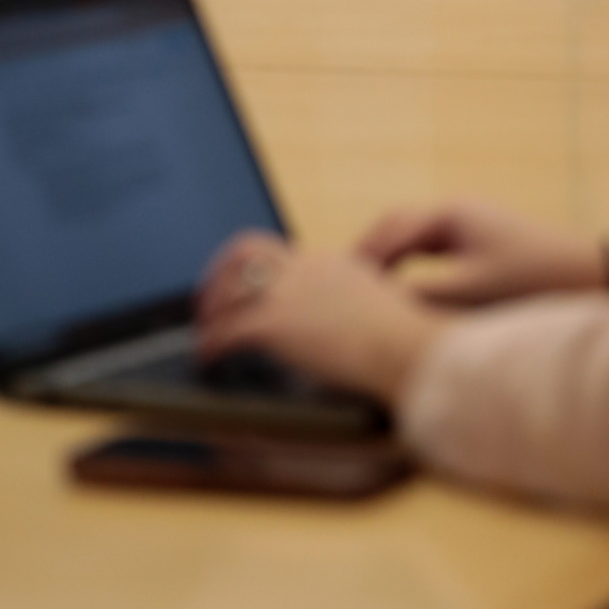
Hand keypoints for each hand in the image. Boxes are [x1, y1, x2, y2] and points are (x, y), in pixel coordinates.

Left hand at [196, 232, 445, 404]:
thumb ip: (361, 305)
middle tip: (209, 298)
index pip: (280, 252)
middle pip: (245, 249)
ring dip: (210, 308)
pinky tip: (208, 359)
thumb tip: (356, 323)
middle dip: (219, 271)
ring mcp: (287, 293)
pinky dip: (212, 343)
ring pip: (230, 285)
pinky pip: (228, 329)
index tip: (248, 287)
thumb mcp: (381, 307)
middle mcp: (304, 268)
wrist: (404, 347)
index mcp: (329, 262)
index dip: (256, 269)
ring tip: (203, 331)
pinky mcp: (274, 323)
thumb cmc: (405, 339)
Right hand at [356, 200, 604, 305]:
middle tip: (335, 287)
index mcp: (449, 216)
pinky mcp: (479, 239)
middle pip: (394, 227)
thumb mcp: (472, 292)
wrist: (590, 272)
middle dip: (366, 255)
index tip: (332, 288)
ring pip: (411, 236)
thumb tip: (378, 304)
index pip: (388, 233)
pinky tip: (400, 291)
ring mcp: (468, 223)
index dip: (359, 261)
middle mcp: (455, 212)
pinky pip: (429, 247)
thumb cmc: (533, 281)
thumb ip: (422, 296)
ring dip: (386, 258)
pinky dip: (407, 263)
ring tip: (360, 291)